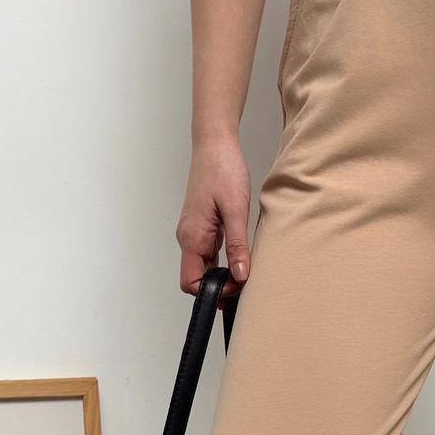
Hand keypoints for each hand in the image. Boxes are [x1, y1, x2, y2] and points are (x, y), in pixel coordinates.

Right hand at [177, 136, 251, 300]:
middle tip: (246, 278)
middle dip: (220, 284)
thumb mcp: (237, 210)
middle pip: (197, 277)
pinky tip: (240, 252)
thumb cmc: (222, 170)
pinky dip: (223, 259)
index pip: (190, 282)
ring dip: (223, 272)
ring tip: (246, 266)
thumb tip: (241, 275)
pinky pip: (209, 252)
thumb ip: (238, 246)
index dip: (213, 291)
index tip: (237, 284)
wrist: (215, 144)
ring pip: (204, 265)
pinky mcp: (201, 225)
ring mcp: (193, 232)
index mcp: (193, 236)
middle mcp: (188, 237)